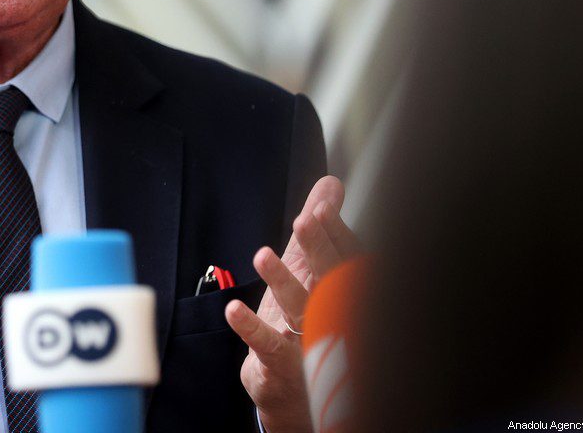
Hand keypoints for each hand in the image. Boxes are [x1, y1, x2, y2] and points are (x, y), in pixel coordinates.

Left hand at [225, 176, 360, 432]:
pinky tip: (233, 309)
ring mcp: (314, 346)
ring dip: (282, 282)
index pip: (350, 261)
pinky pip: (268, 346)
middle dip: (318, 250)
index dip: (337, 235)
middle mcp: (337, 320)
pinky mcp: (285, 367)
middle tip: (304, 221)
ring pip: (301, 312)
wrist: (304, 396)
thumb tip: (329, 185)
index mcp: (348, 295)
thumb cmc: (311, 324)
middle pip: (331, 282)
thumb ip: (321, 229)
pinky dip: (250, 328)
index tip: (323, 209)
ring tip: (263, 255)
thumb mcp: (315, 273)